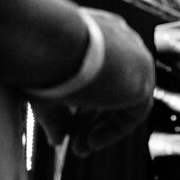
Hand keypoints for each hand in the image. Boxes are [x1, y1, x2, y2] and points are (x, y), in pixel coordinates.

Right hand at [33, 7, 155, 155]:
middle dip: (92, 119)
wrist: (48, 42)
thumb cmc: (36, 58)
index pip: (98, 70)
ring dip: (102, 127)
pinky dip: (114, 129)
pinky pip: (135, 112)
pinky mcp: (143, 79)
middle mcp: (121, 39)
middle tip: (73, 143)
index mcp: (98, 30)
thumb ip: (55, 115)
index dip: (82, 102)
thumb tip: (58, 141)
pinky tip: (90, 143)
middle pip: (113, 85)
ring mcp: (136, 58)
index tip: (66, 125)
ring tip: (79, 149)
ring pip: (123, 99)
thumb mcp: (43, 89)